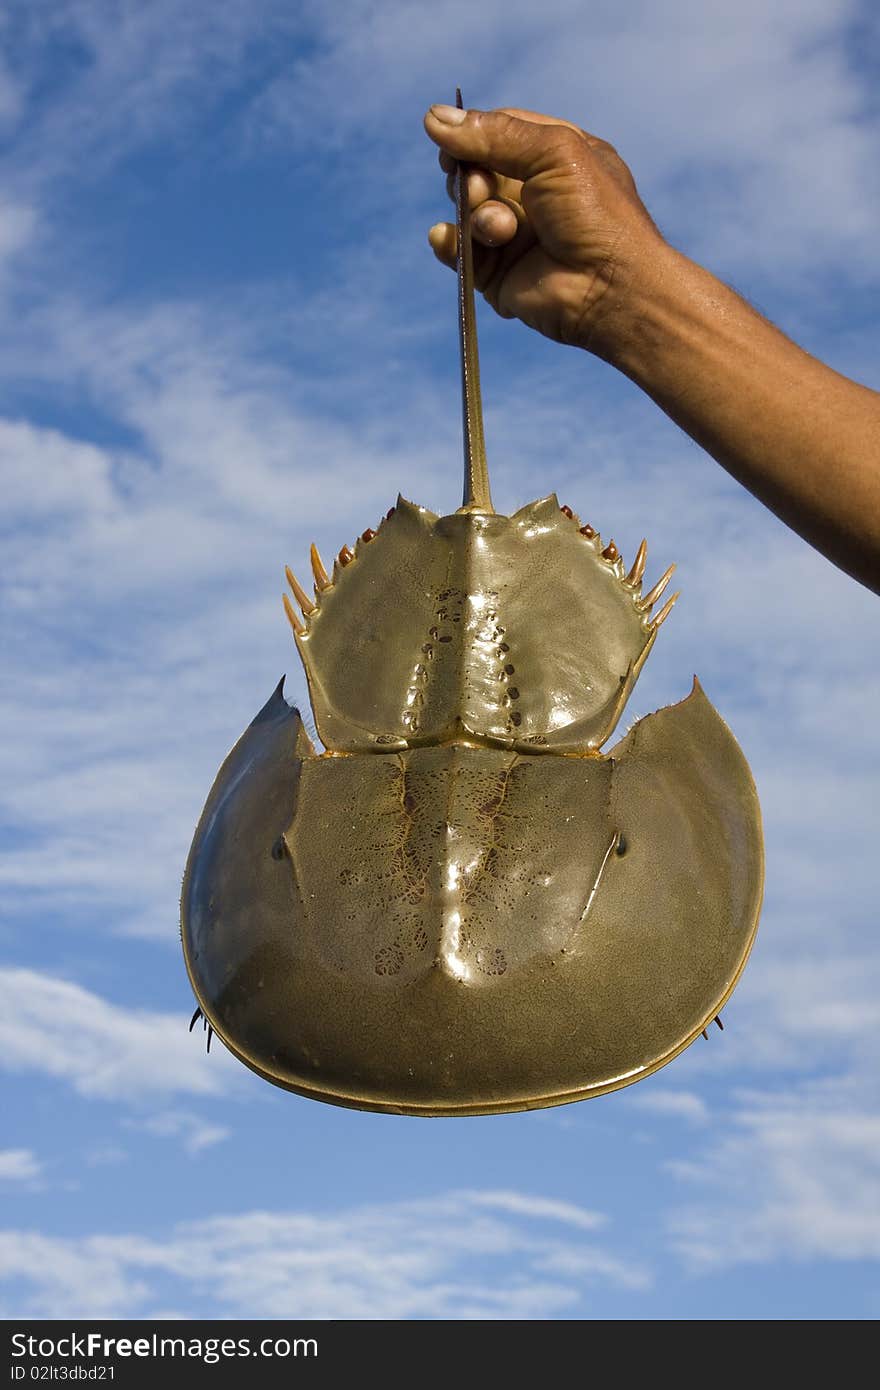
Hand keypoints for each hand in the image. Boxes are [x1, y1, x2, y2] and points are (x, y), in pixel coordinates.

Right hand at [424, 104, 665, 358]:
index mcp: (555, 158)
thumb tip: (433, 116)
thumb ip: (494, 133)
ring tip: (501, 229)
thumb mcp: (552, 152)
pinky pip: (458, 251)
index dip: (473, 135)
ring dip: (474, 215)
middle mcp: (534, 194)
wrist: (608, 288)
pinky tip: (447, 238)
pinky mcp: (498, 273)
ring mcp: (515, 235)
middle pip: (476, 170)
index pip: (499, 132)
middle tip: (484, 189)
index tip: (454, 144)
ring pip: (466, 210)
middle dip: (472, 177)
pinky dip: (449, 244)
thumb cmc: (595, 214)